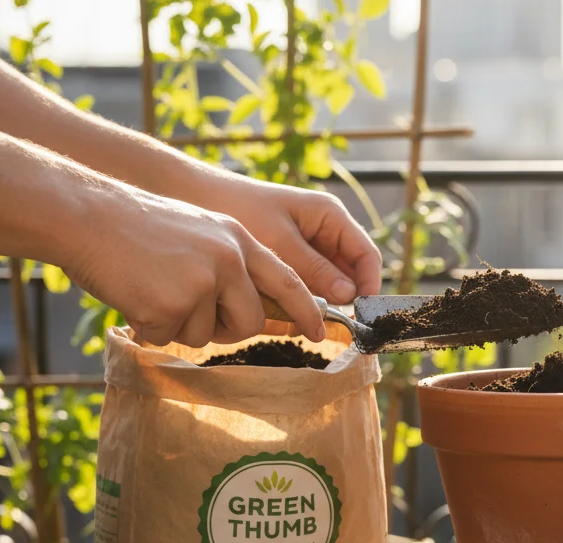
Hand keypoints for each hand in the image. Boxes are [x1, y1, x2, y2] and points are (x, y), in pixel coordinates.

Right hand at [61, 186, 326, 346]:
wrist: (88, 215)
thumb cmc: (136, 229)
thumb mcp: (199, 232)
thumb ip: (230, 265)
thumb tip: (251, 313)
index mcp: (238, 238)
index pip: (288, 280)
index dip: (307, 310)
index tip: (321, 331)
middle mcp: (229, 258)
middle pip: (251, 321)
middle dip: (227, 330)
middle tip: (190, 314)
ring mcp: (203, 281)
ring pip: (207, 335)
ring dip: (179, 326)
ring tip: (153, 289)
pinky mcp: (174, 303)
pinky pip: (170, 337)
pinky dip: (150, 326)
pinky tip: (135, 295)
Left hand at [195, 175, 381, 336]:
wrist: (193, 196)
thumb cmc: (238, 207)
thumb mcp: (279, 240)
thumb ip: (314, 269)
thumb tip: (349, 296)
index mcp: (330, 217)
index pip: (366, 256)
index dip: (369, 286)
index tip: (360, 315)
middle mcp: (323, 233)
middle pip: (347, 275)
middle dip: (338, 301)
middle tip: (322, 325)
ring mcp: (306, 248)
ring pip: (324, 286)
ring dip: (313, 304)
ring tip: (295, 321)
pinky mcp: (286, 262)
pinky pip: (300, 287)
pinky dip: (293, 302)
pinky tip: (277, 315)